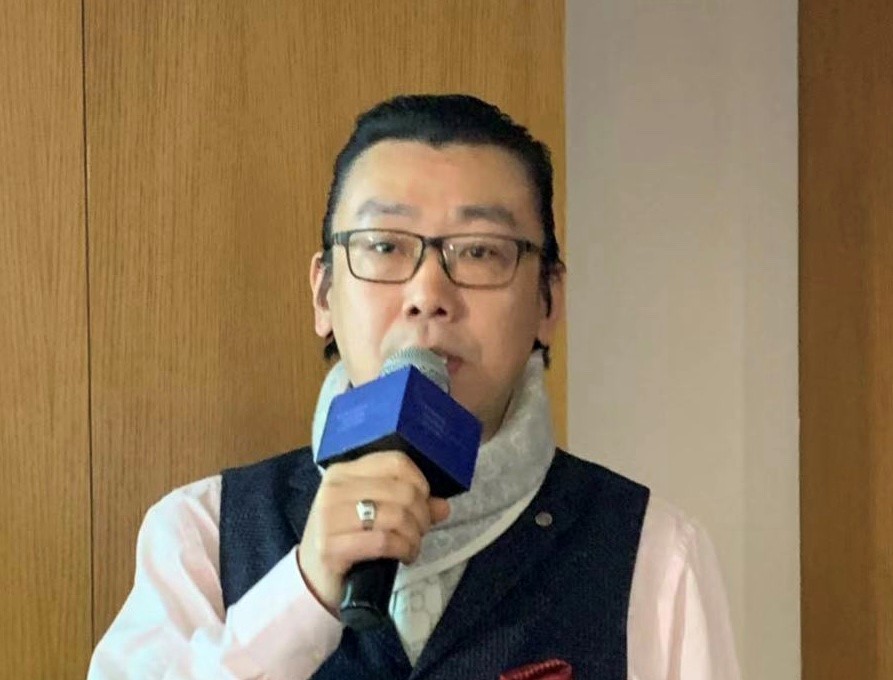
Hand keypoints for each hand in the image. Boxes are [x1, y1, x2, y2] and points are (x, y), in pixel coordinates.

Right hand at [297, 451, 450, 614]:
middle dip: (421, 515)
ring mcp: (329, 517)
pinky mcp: (331, 546)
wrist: (312, 579)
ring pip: (396, 516)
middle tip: (418, 532)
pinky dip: (404, 549)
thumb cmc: (347, 540)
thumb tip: (443, 506)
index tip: (423, 503)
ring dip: (414, 536)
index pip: (395, 462)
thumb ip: (410, 505)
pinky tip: (404, 557)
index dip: (420, 483)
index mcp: (343, 471)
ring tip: (411, 546)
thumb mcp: (375, 515)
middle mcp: (334, 488)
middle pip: (401, 491)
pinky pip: (384, 541)